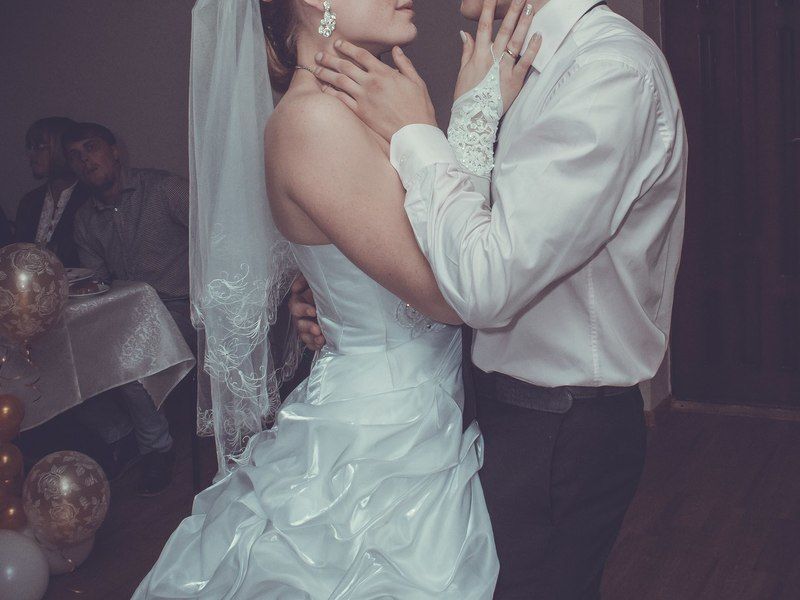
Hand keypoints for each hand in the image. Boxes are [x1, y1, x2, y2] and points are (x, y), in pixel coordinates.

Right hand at [288, 275, 325, 350]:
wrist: (342, 301)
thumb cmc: (329, 288)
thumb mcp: (316, 281)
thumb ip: (305, 281)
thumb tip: (295, 288)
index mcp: (301, 301)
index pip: (295, 306)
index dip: (303, 309)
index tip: (313, 311)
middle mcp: (302, 314)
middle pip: (298, 323)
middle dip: (307, 327)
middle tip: (316, 329)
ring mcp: (307, 325)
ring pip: (303, 334)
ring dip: (310, 338)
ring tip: (320, 338)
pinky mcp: (313, 335)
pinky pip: (310, 342)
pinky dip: (314, 344)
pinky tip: (321, 343)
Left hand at [313, 41, 436, 141]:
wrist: (415, 132)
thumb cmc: (419, 108)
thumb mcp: (416, 81)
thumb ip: (404, 64)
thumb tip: (396, 50)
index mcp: (384, 73)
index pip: (361, 55)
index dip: (347, 47)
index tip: (338, 44)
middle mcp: (371, 83)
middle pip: (345, 66)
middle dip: (330, 58)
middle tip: (319, 55)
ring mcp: (364, 98)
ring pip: (339, 81)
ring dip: (325, 73)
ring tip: (316, 69)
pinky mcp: (361, 112)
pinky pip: (341, 99)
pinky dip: (331, 93)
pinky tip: (323, 89)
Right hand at [455, 0, 540, 113]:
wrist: (474, 119)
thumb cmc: (467, 98)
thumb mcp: (463, 72)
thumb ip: (466, 51)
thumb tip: (464, 33)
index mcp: (478, 56)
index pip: (484, 27)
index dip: (488, 9)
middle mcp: (492, 60)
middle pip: (504, 30)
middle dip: (512, 11)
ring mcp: (504, 70)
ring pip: (516, 42)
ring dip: (524, 23)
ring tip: (530, 8)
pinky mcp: (515, 81)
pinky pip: (525, 61)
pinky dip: (532, 48)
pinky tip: (538, 35)